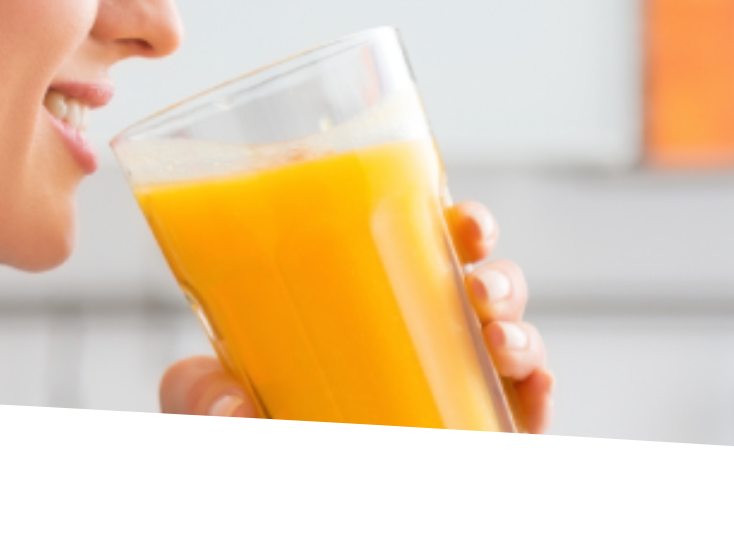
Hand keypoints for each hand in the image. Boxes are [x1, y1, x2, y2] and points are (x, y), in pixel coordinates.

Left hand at [156, 201, 552, 432]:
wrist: (281, 520)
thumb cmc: (258, 436)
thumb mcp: (207, 410)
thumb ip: (196, 393)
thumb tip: (229, 401)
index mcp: (367, 316)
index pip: (419, 253)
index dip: (454, 224)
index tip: (455, 212)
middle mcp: (420, 348)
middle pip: (479, 290)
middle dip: (497, 271)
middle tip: (474, 277)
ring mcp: (455, 395)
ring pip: (513, 344)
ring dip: (519, 327)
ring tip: (494, 336)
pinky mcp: (485, 439)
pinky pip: (529, 412)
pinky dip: (537, 391)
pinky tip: (528, 381)